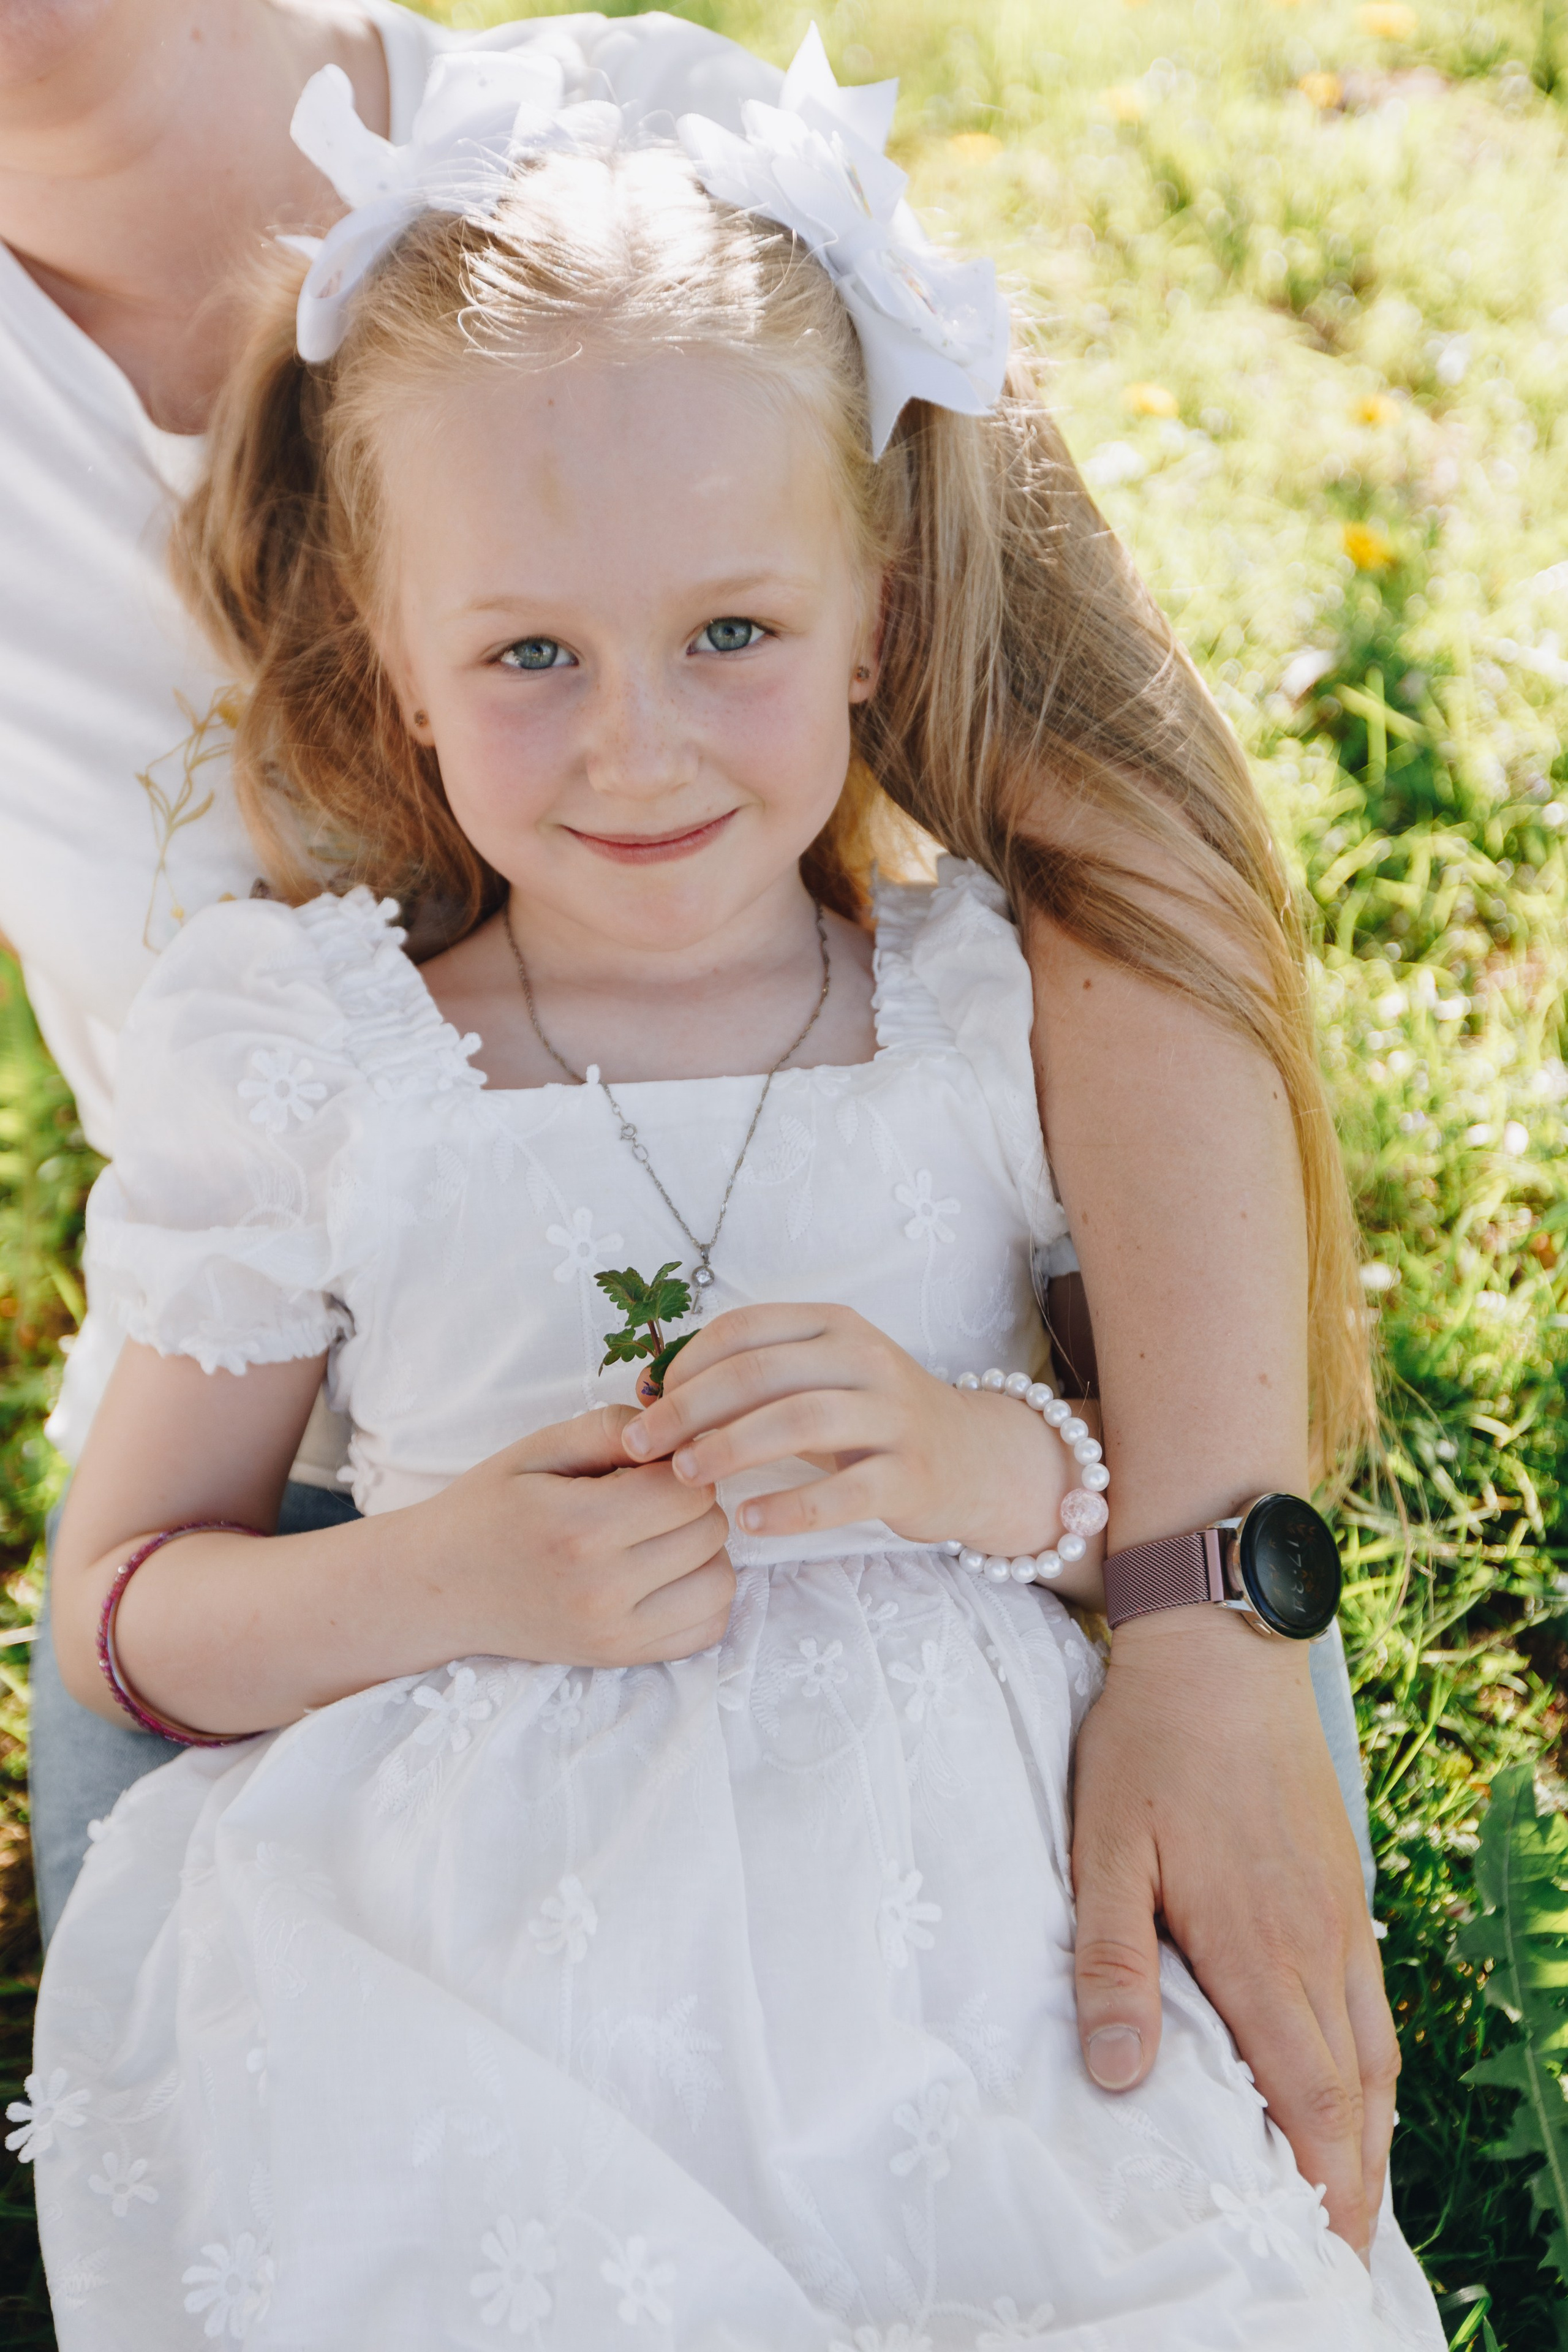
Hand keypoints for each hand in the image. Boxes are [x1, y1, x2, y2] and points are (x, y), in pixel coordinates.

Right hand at [434, 1404, 734, 1666]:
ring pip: (720, 1582)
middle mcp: (602, 1589)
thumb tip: (677, 1432)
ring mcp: (614, 1634)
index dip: (679, 1465)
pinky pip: (707, 1629)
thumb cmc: (487, 1510)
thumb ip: (609, 1429)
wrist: (436, 1589)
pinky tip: (668, 1574)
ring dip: (704, 1551)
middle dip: (693, 1503)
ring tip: (662, 1535)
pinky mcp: (620, 1658)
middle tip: (651, 1497)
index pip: (687, 1490)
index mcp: (579, 1527)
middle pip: (709, 1531)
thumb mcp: (536, 1449)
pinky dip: (702, 1597)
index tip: (649, 1464)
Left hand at [622, 1301, 1086, 1570]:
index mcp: (833, 1325)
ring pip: (799, 1420)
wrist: (972, 1456)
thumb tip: (649, 1392)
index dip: (684, 1364)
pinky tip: (748, 1521)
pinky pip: (844, 1491)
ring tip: (684, 1477)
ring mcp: (893, 1415)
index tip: (646, 1403)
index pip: (743, 1329)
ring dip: (730, 1447)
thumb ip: (746, 1379)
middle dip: (689, 1408)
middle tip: (642, 1445)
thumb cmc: (868, 1417)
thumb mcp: (816, 1379)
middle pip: (760, 1373)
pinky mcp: (910, 1475)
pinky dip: (790, 1507)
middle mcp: (865, 1359)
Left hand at [1070, 1608, 1395, 2257]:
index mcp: (1260, 1946)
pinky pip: (1371, 1993)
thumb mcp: (1106, 1848)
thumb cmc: (1151, 1743)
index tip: (1323, 2245)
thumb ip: (1112, 1963)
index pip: (1310, 2096)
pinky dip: (1370, 2058)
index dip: (1324, 2180)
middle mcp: (1318, 1940)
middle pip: (1355, 2090)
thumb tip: (1118, 2076)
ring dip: (1368, 2125)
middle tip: (1342, 2246)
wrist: (1221, 1643)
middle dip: (1354, 2177)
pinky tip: (1349, 2073)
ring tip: (1352, 2184)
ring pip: (1374, 2046)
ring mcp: (1340, 1907)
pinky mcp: (1343, 1874)